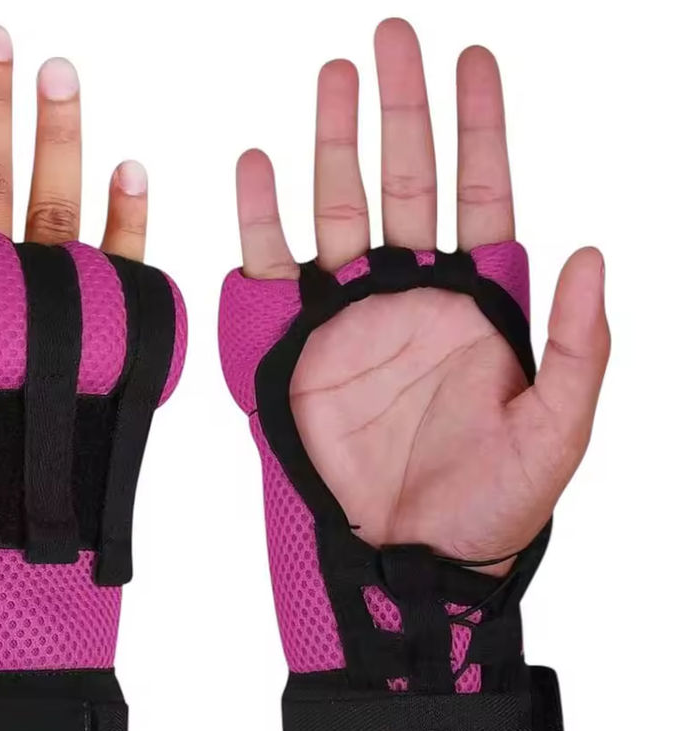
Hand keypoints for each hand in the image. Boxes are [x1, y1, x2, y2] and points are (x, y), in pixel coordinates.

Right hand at [234, 18, 609, 561]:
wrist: (412, 559)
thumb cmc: (491, 506)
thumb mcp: (561, 430)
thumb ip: (581, 345)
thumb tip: (593, 253)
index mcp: (478, 305)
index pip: (481, 194)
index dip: (479, 129)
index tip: (474, 60)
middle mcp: (411, 296)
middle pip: (405, 181)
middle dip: (402, 108)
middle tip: (393, 37)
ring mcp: (348, 318)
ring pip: (337, 209)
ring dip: (334, 142)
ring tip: (335, 77)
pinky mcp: (292, 349)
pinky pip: (270, 270)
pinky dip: (260, 218)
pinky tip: (258, 165)